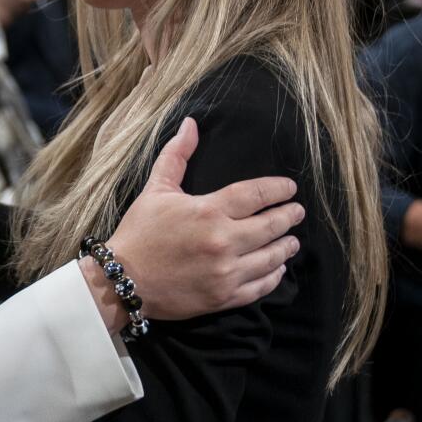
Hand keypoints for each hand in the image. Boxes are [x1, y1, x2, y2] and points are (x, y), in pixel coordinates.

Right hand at [104, 117, 303, 321]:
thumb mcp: (156, 189)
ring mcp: (225, 272)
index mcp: (209, 211)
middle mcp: (222, 241)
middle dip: (289, 217)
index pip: (256, 194)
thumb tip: (190, 123)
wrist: (122, 281)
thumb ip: (177, 155)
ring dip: (286, 247)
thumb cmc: (139, 232)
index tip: (290, 188)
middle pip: (271, 226)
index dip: (278, 189)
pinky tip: (277, 268)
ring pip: (271, 258)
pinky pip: (260, 287)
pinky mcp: (223, 297)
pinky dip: (273, 276)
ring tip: (293, 241)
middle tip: (298, 212)